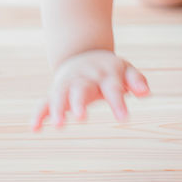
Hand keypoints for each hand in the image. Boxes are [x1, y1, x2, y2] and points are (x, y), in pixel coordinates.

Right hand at [31, 50, 149, 130]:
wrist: (83, 52)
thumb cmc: (109, 69)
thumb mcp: (126, 70)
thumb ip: (137, 81)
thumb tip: (147, 93)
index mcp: (105, 74)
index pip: (113, 89)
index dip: (118, 103)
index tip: (124, 119)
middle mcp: (85, 78)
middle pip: (80, 89)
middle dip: (78, 103)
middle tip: (80, 118)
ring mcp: (68, 84)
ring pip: (60, 95)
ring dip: (57, 109)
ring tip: (58, 125)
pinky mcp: (55, 91)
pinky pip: (44, 102)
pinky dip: (38, 114)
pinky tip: (34, 128)